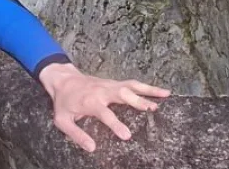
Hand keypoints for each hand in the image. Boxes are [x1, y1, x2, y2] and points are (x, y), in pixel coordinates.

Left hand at [38, 63, 170, 151]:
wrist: (62, 79)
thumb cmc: (63, 102)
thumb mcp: (62, 120)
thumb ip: (76, 134)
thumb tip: (92, 148)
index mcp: (90, 102)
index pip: (105, 114)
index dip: (115, 125)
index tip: (127, 136)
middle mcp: (102, 91)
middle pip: (122, 95)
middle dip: (137, 101)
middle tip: (153, 109)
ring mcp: (109, 85)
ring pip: (131, 86)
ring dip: (148, 90)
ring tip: (166, 95)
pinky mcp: (114, 83)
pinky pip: (132, 83)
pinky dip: (147, 86)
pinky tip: (161, 91)